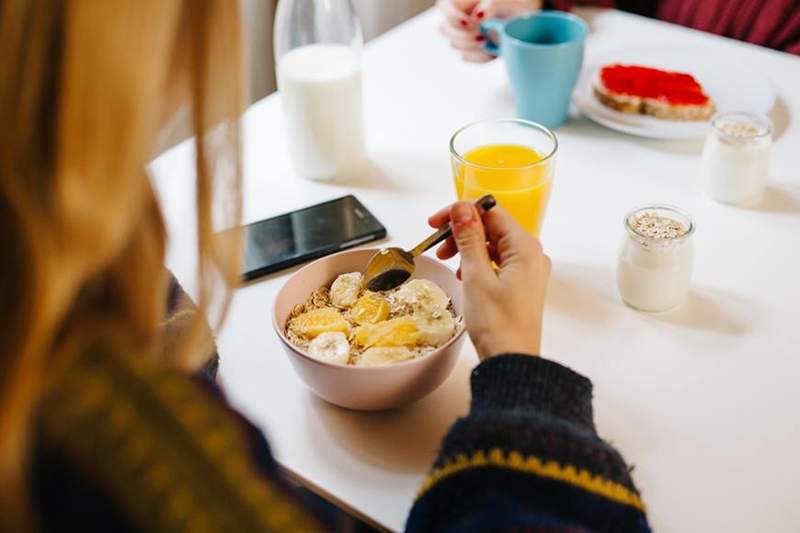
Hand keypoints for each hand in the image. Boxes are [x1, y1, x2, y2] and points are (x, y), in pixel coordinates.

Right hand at [428, 201, 550, 359]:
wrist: (511, 361)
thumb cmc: (497, 323)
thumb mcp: (475, 275)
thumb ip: (469, 237)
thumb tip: (462, 208)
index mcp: (525, 247)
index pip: (490, 211)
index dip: (461, 212)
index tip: (437, 222)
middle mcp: (531, 255)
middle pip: (492, 227)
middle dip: (462, 232)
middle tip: (438, 244)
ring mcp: (528, 271)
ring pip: (493, 245)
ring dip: (467, 248)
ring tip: (447, 261)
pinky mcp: (521, 285)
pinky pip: (497, 263)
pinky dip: (477, 263)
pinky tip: (462, 274)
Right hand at [437, 0, 541, 62]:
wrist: (528, 13)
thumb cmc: (517, 0)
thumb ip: (492, 3)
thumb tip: (477, 16)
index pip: (444, 7)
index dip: (453, 17)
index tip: (471, 23)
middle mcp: (460, 14)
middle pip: (445, 29)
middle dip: (463, 36)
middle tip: (482, 36)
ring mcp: (464, 31)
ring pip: (454, 44)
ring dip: (472, 47)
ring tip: (490, 40)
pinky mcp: (471, 46)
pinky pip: (466, 57)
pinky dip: (480, 56)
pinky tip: (491, 50)